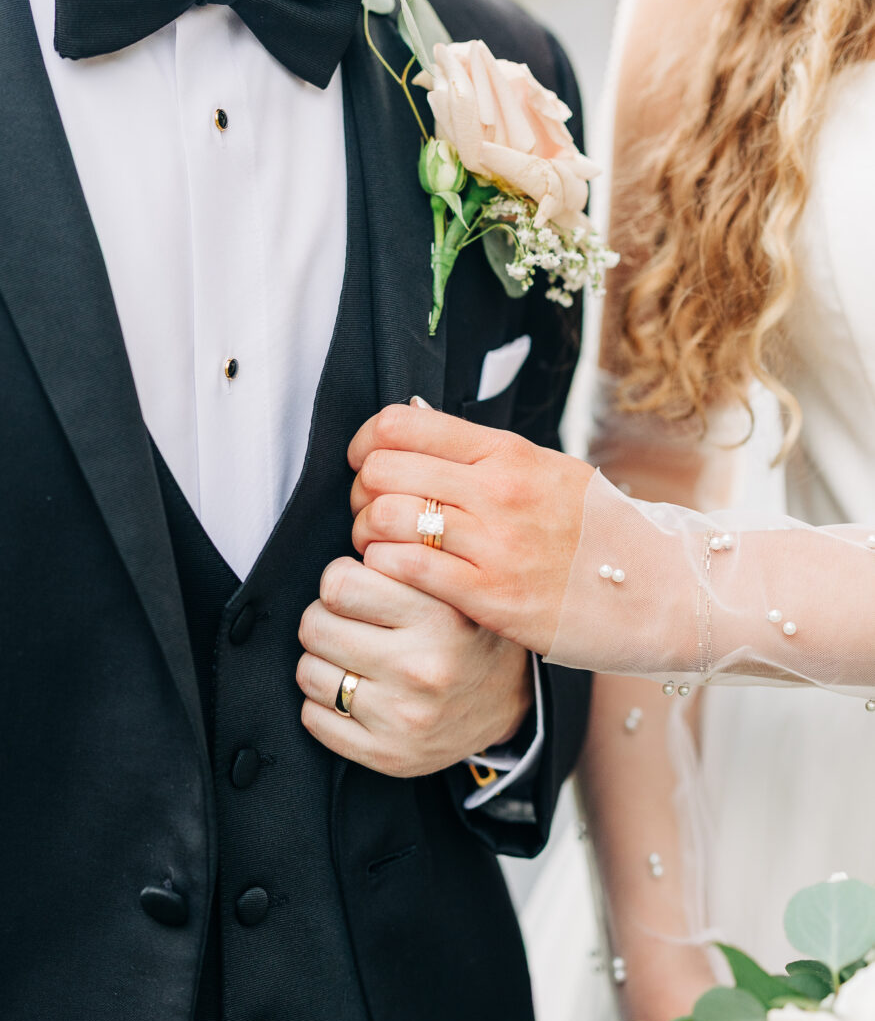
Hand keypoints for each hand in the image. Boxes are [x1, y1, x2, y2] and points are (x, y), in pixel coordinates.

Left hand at [296, 555, 530, 777]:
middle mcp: (423, 668)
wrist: (507, 704)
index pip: (338, 582)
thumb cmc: (465, 631)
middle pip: (314, 624)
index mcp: (440, 616)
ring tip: (354, 657)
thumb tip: (348, 536)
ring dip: (323, 660)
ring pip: (307, 671)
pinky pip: (313, 717)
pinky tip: (355, 692)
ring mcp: (404, 717)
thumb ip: (403, 557)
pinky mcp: (388, 755)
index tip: (360, 587)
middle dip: (327, 617)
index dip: (342, 580)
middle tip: (352, 623)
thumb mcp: (451, 583)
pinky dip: (323, 703)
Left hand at [348, 403, 593, 655]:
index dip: (366, 443)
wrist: (660, 590)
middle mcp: (499, 490)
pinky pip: (406, 569)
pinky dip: (385, 568)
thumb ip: (486, 454)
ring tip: (380, 546)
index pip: (402, 424)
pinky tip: (395, 575)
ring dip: (367, 533)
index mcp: (509, 453)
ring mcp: (495, 544)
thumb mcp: (550, 471)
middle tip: (369, 510)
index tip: (366, 462)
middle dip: (361, 491)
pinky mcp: (491, 596)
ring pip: (384, 518)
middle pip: (383, 470)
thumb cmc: (598, 532)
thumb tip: (419, 428)